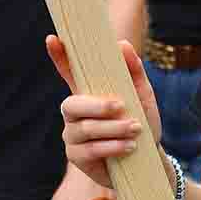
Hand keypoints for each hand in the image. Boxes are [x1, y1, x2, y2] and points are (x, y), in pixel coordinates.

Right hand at [46, 35, 164, 190]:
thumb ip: (134, 72)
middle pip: (71, 104)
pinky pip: (89, 150)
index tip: (52, 39)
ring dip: (112, 129)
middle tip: (120, 107)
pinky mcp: (76, 157)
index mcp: (88, 93)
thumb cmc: (141, 124)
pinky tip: (129, 147)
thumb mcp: (143, 97)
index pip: (69, 72)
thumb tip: (122, 44)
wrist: (148, 161)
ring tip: (135, 129)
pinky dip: (111, 146)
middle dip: (96, 105)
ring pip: (84, 128)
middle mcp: (74, 113)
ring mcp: (72, 135)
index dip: (59, 57)